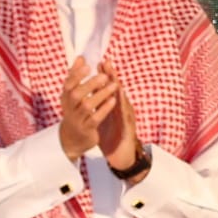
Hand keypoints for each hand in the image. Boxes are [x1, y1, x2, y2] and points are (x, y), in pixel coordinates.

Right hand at [58, 57, 117, 158]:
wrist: (73, 138)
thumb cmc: (75, 111)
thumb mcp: (72, 94)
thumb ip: (76, 76)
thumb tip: (81, 57)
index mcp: (66, 97)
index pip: (68, 84)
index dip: (76, 74)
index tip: (87, 65)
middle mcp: (69, 107)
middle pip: (76, 94)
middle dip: (90, 83)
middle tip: (104, 75)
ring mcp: (77, 118)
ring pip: (88, 105)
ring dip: (101, 94)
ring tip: (114, 85)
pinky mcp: (87, 129)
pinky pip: (95, 118)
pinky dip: (104, 109)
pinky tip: (113, 101)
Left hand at [97, 62, 143, 176]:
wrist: (120, 155)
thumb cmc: (111, 137)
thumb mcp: (101, 118)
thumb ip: (97, 106)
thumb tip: (89, 94)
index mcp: (113, 107)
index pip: (108, 88)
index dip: (104, 75)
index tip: (98, 62)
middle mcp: (121, 110)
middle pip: (116, 90)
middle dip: (111, 76)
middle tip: (106, 63)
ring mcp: (125, 118)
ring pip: (122, 100)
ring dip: (118, 87)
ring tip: (113, 75)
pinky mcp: (128, 128)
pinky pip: (124, 115)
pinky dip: (121, 105)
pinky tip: (119, 97)